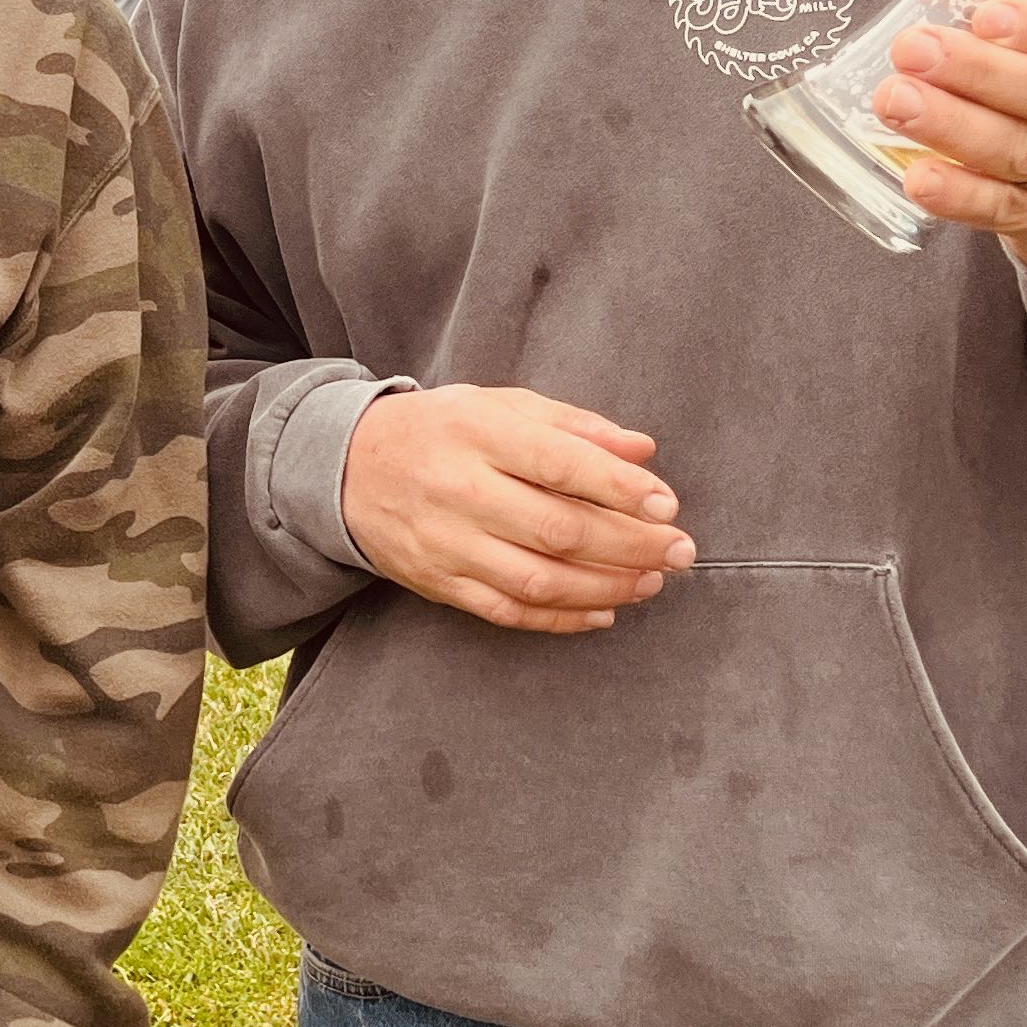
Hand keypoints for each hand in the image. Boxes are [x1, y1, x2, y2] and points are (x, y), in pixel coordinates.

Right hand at [341, 384, 693, 634]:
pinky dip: (563, 620)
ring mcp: (446, 543)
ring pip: (539, 580)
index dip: (620, 488)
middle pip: (559, 529)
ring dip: (607, 587)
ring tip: (651, 581)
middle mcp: (459, 489)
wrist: (345, 467)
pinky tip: (604, 611)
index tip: (667, 504)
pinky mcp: (438, 583)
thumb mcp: (499, 406)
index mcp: (476, 433)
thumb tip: (643, 451)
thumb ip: (573, 425)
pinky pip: (509, 612)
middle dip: (631, 545)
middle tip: (680, 551)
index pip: (560, 464)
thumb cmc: (441, 430)